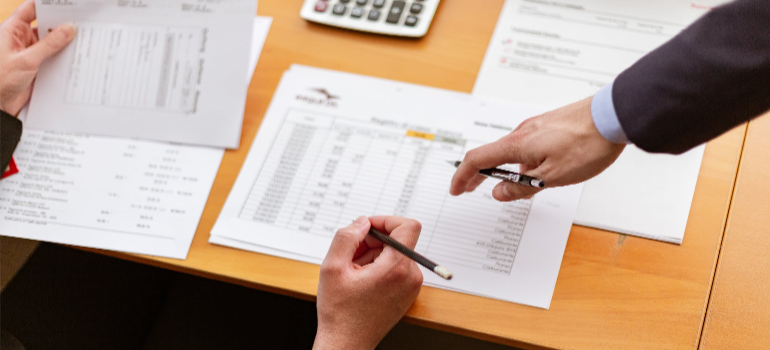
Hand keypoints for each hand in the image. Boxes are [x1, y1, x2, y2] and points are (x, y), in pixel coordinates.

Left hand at [0, 0, 74, 115]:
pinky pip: (53, 56)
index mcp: (12, 31)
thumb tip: (67, 29)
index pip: (31, 10)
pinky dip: (63, 56)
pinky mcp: (37, 65)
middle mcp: (21, 39)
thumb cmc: (1, 79)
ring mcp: (30, 52)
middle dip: (61, 24)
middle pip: (44, 25)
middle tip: (80, 22)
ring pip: (51, 42)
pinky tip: (76, 56)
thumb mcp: (27, 60)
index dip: (48, 5)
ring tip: (82, 38)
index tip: (67, 4)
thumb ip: (49, 44)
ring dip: (64, 42)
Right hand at [313, 216, 423, 349]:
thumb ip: (347, 236)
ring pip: (395, 253)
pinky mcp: (408, 293)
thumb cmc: (339, 312)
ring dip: (373, 254)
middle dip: (372, 240)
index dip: (386, 220)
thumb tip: (362, 222)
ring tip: (353, 272)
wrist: (347, 344)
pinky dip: (379, 266)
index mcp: (396, 269)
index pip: (408, 226)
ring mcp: (412, 286)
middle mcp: (411, 276)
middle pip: (397, 240)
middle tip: (349, 255)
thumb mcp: (332, 267)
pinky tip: (361, 280)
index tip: (367, 228)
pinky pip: (396, 267)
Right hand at [450, 97, 625, 200]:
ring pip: (512, 151)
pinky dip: (521, 161)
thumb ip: (522, 186)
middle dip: (478, 174)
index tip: (456, 189)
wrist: (615, 116)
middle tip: (470, 189)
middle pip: (491, 154)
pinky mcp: (550, 126)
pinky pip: (527, 145)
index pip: (478, 160)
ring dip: (505, 170)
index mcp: (518, 144)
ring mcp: (537, 127)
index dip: (463, 176)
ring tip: (516, 188)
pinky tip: (538, 171)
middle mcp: (523, 132)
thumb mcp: (553, 176)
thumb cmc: (588, 143)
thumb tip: (499, 193)